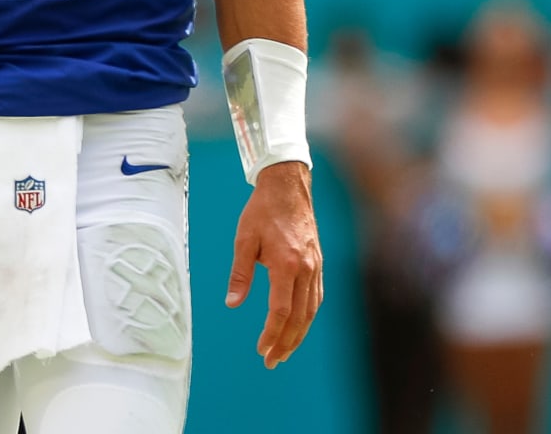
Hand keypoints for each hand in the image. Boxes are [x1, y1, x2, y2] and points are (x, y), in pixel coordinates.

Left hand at [225, 161, 322, 368]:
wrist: (288, 187)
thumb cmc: (263, 211)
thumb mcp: (244, 240)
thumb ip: (240, 274)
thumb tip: (232, 304)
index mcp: (286, 264)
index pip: (280, 310)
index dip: (271, 334)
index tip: (261, 349)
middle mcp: (306, 269)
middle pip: (299, 318)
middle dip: (286, 343)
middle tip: (272, 362)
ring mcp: (316, 267)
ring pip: (311, 311)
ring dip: (299, 335)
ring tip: (285, 352)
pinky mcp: (318, 264)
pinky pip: (316, 298)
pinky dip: (308, 317)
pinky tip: (299, 326)